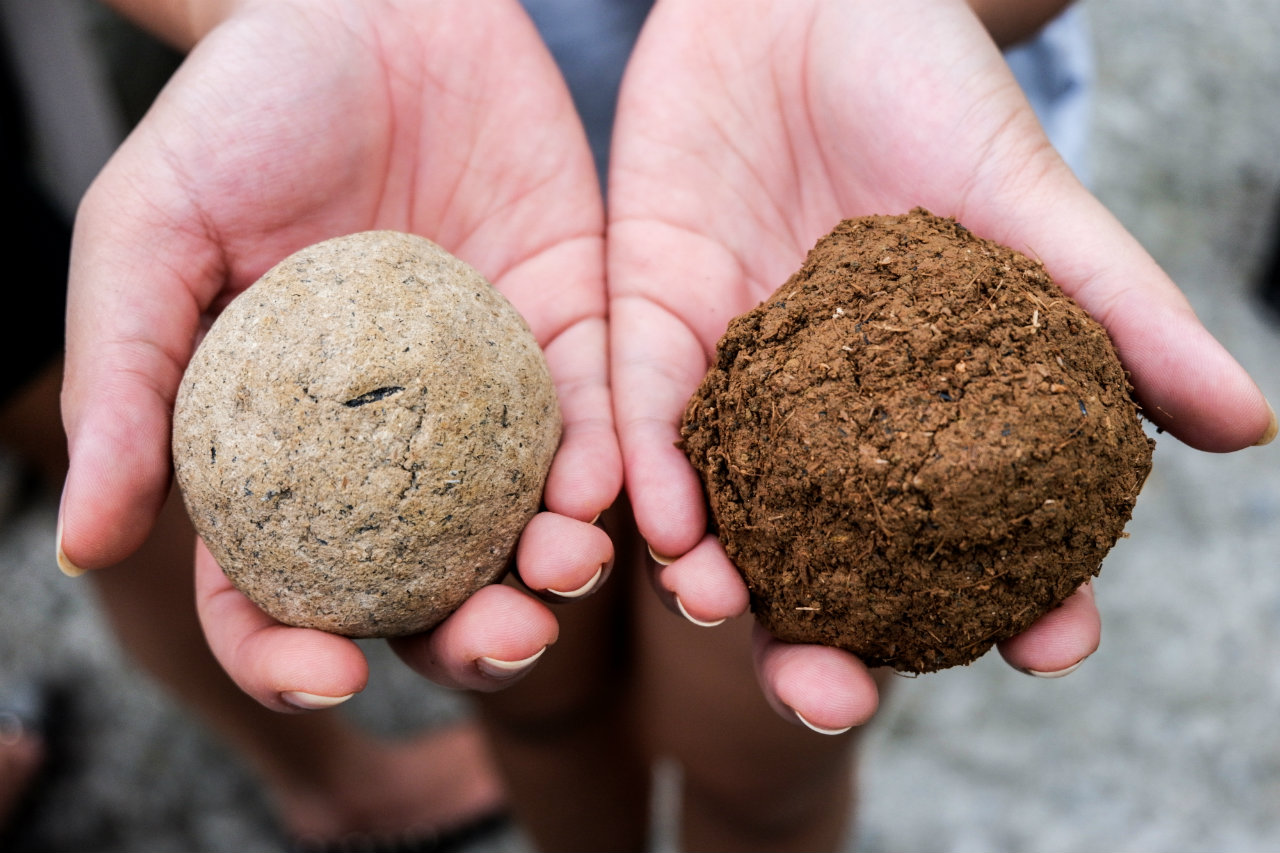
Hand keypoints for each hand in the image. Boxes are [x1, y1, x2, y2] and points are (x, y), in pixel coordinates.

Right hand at [60, 0, 619, 709]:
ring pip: (524, 525)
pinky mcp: (570, 335)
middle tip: (501, 643)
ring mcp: (486, 400)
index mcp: (280, 448)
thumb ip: (126, 387)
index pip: (278, 585)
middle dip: (467, 639)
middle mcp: (390, 446)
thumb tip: (87, 549)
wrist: (368, 6)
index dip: (292, 652)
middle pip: (427, 584)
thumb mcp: (152, 238)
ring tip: (566, 571)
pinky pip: (596, 420)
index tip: (326, 675)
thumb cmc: (240, 116)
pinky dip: (609, 465)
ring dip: (552, 570)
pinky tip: (611, 486)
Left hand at [608, 0, 1272, 730]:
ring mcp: (736, 382)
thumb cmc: (925, 87)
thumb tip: (1248, 427)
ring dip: (722, 588)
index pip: (973, 534)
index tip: (1045, 647)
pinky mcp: (647, 326)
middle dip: (827, 648)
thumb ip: (1114, 307)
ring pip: (725, 517)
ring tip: (733, 621)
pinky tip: (669, 530)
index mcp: (926, 406)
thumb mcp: (1025, 198)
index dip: (1013, 600)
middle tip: (837, 702)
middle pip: (829, 566)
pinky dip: (653, 477)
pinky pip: (643, 421)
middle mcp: (826, 419)